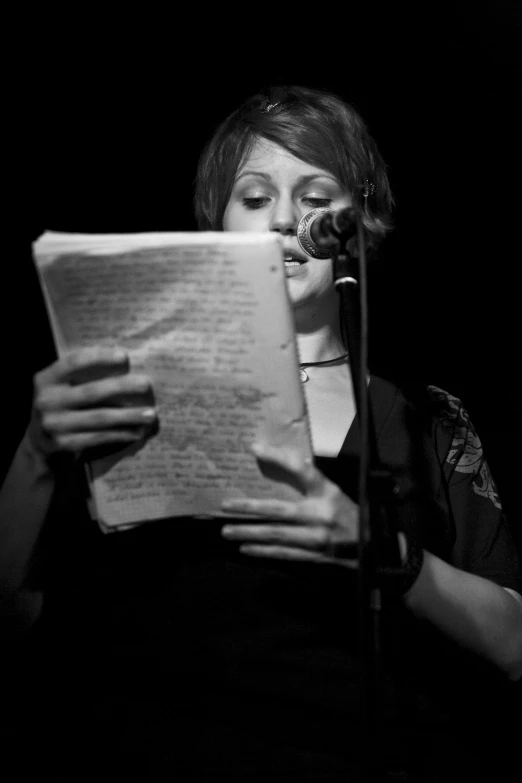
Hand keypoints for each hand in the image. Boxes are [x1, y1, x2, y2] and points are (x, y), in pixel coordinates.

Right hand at [27, 347, 156, 458]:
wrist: (38, 445)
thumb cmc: (60, 407)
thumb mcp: (60, 388)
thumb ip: (80, 376)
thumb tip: (124, 362)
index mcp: (45, 380)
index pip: (73, 362)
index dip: (99, 357)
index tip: (125, 356)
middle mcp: (46, 401)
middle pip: (92, 392)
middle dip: (122, 387)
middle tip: (146, 384)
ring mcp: (54, 424)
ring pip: (100, 417)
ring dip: (129, 415)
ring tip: (151, 414)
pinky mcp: (64, 444)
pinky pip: (99, 437)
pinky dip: (121, 433)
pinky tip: (137, 431)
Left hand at [221, 443, 358, 567]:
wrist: (371, 545)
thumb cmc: (347, 513)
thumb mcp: (332, 491)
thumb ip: (308, 477)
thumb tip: (276, 458)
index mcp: (326, 494)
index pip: (302, 470)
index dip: (280, 458)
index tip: (255, 450)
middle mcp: (320, 515)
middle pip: (278, 510)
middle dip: (249, 509)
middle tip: (225, 507)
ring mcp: (316, 539)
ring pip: (276, 535)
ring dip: (250, 533)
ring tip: (227, 531)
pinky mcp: (315, 557)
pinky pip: (284, 553)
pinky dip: (263, 552)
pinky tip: (246, 549)